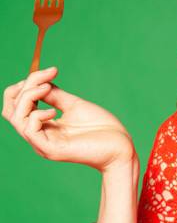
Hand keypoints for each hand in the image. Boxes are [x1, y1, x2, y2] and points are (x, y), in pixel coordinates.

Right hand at [2, 67, 138, 173]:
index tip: (49, 72)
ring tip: (47, 89)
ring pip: (16, 118)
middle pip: (11, 109)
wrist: (121, 147)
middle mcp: (39, 136)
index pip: (16, 105)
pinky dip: (37, 114)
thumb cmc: (101, 128)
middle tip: (47, 77)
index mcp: (43, 126)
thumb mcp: (74, 105)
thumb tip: (38, 82)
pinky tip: (54, 111)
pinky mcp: (52, 151)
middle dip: (25, 87)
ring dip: (28, 96)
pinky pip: (29, 130)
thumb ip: (54, 95)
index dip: (25, 85)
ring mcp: (43, 145)